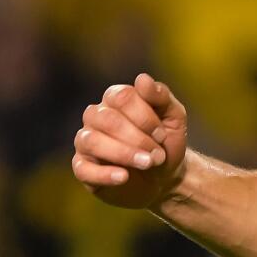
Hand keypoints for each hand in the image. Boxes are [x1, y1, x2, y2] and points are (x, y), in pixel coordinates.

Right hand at [72, 74, 189, 209]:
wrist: (166, 177)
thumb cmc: (166, 142)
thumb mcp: (174, 117)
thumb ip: (160, 96)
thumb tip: (142, 79)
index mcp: (115, 99)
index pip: (122, 97)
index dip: (144, 117)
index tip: (162, 135)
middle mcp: (96, 116)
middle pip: (107, 119)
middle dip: (137, 138)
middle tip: (158, 155)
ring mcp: (86, 141)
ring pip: (92, 140)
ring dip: (123, 154)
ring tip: (147, 164)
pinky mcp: (83, 168)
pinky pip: (83, 168)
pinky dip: (104, 173)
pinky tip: (124, 177)